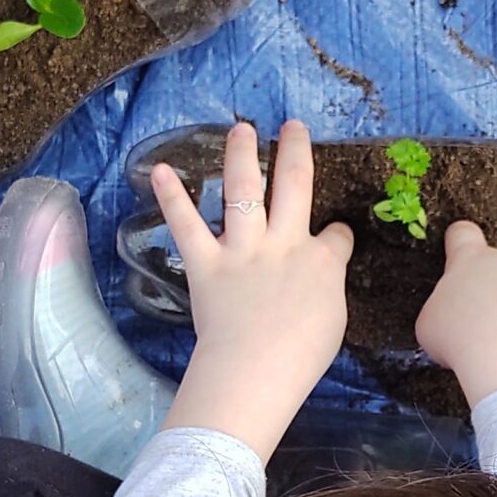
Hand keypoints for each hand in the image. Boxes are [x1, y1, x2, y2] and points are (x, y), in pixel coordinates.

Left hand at [153, 119, 352, 459]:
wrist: (256, 371)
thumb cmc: (300, 357)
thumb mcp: (333, 320)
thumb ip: (326, 289)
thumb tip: (321, 277)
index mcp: (322, 261)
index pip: (336, 236)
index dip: (336, 234)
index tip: (333, 236)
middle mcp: (284, 243)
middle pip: (295, 185)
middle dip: (295, 151)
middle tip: (293, 125)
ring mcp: (243, 250)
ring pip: (244, 190)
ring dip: (241, 154)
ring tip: (240, 128)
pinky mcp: (206, 264)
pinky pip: (186, 225)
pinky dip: (172, 197)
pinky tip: (160, 171)